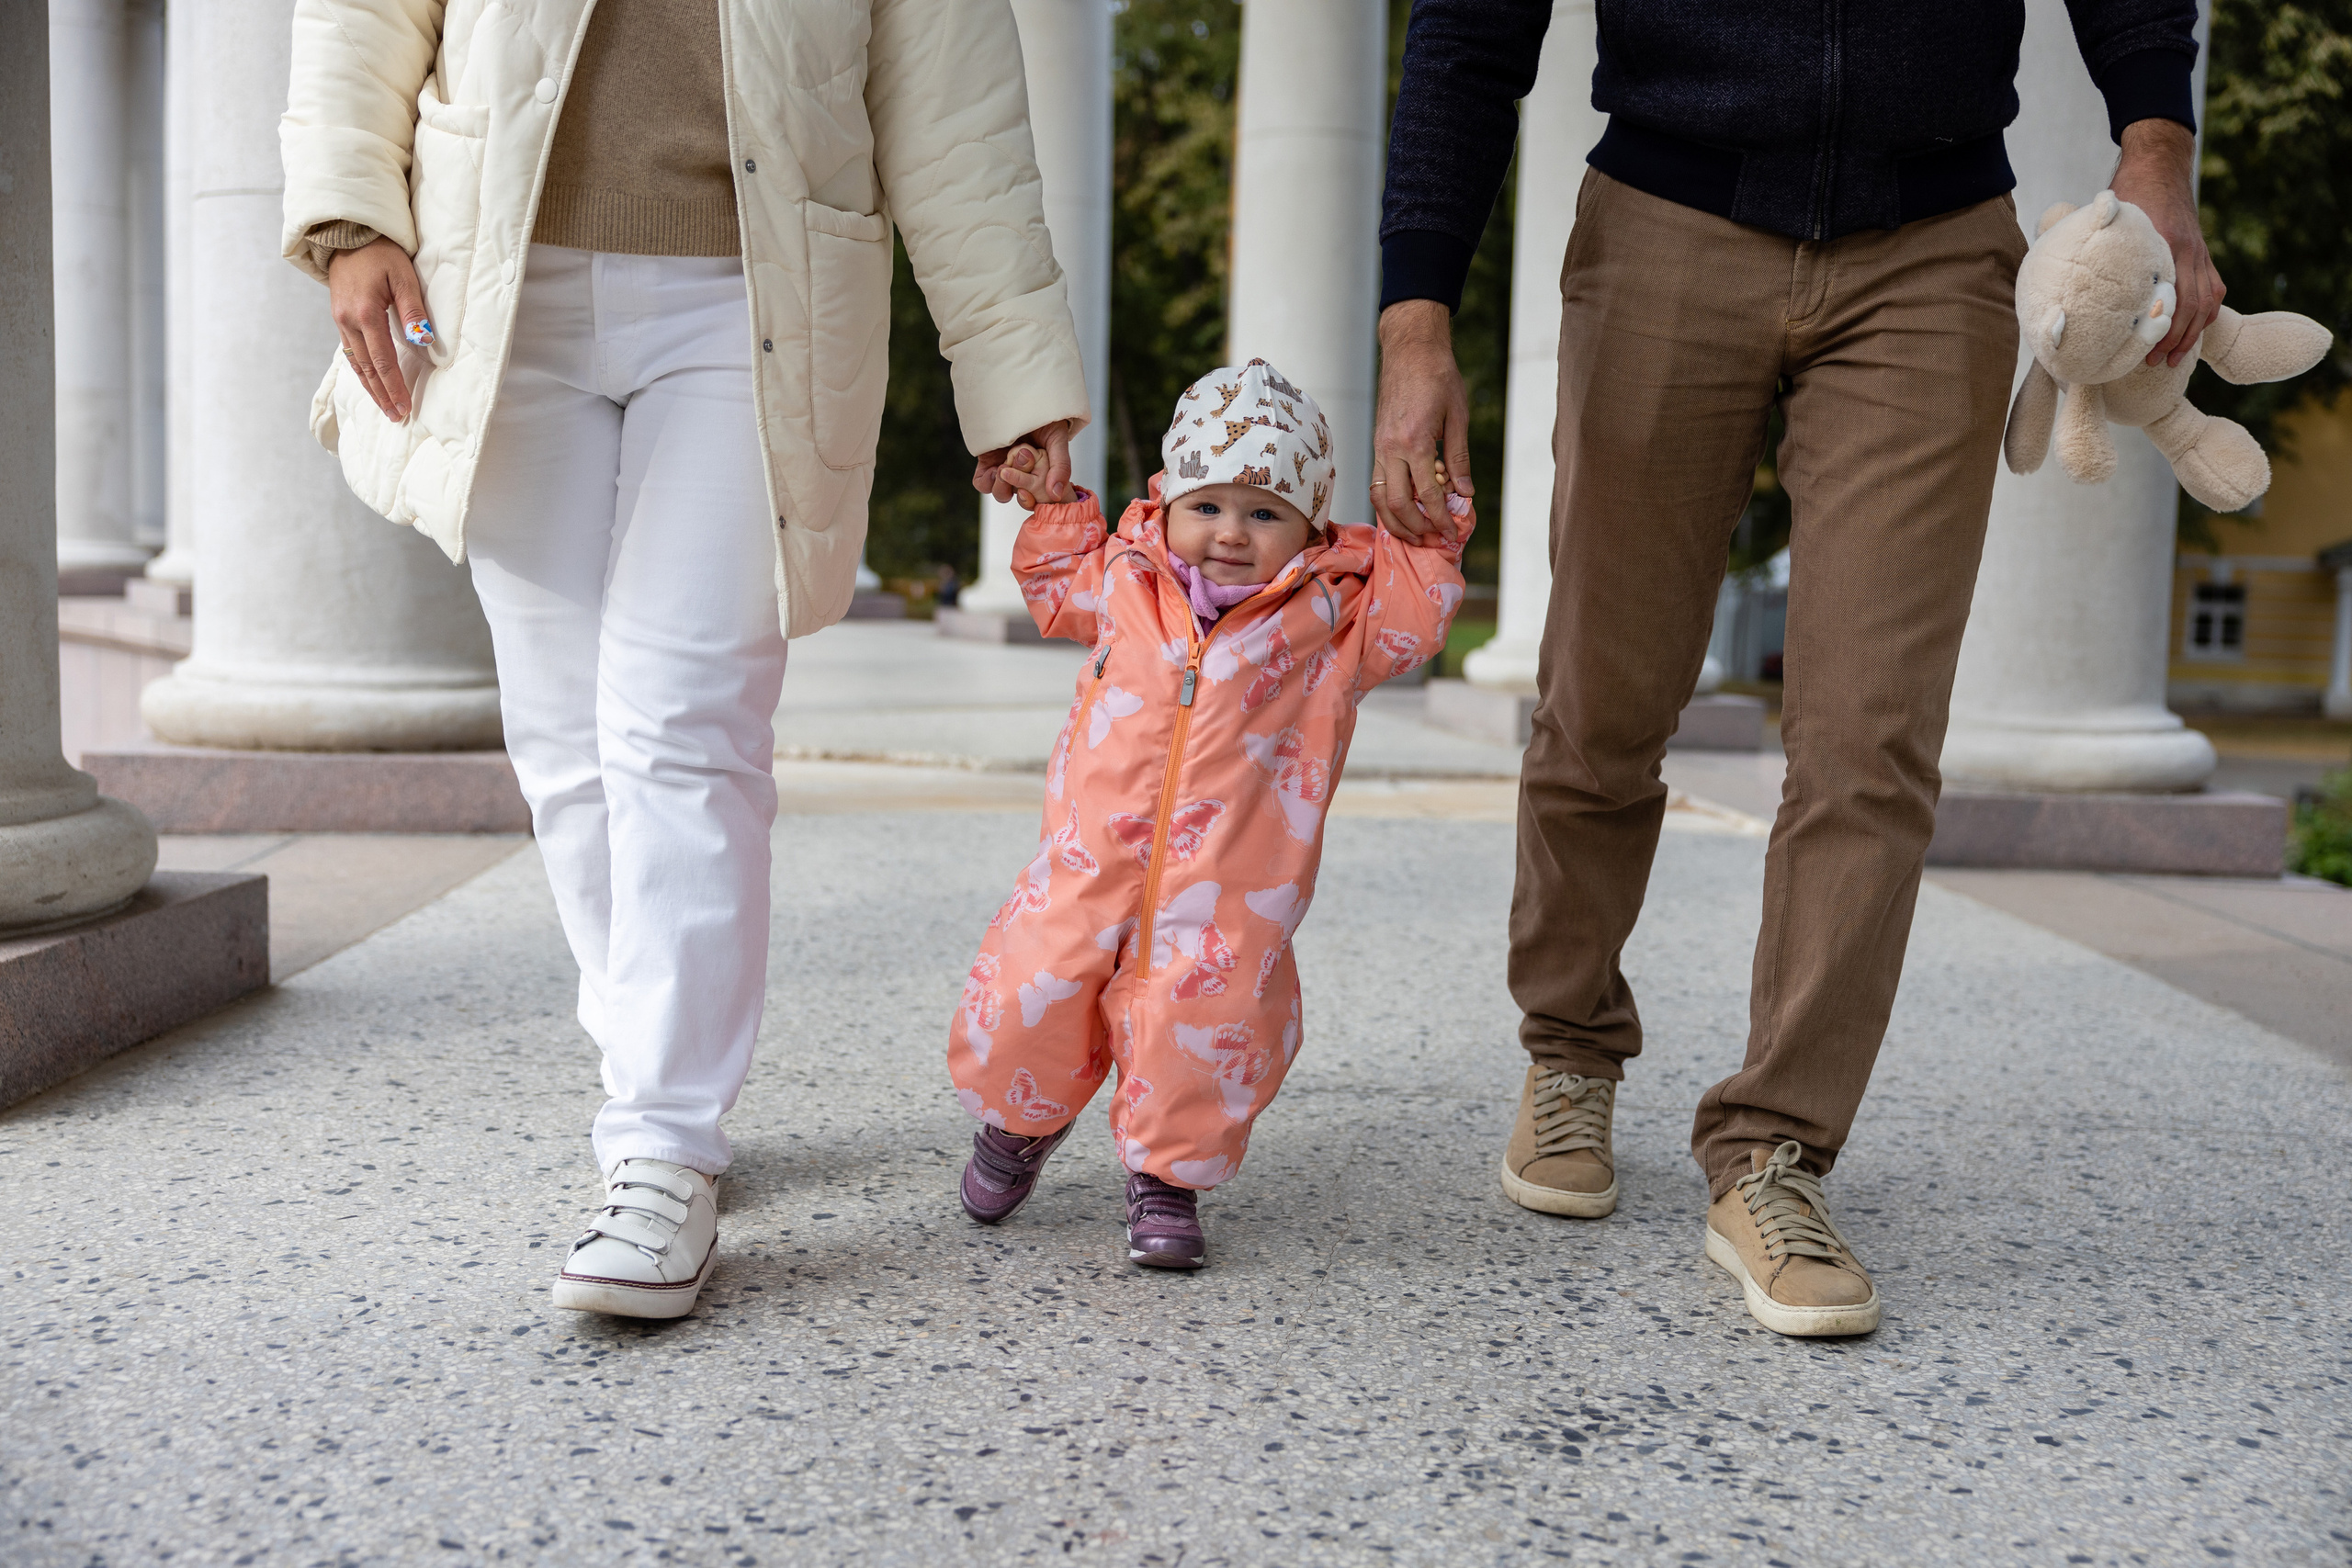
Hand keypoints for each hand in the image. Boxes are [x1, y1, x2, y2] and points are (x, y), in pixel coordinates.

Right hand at [327, 236, 432, 420]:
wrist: (347, 234)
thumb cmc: (380, 252)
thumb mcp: (403, 276)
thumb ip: (413, 309)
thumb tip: (424, 340)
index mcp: (365, 313)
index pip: (382, 360)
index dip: (394, 386)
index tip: (404, 406)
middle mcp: (348, 321)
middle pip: (366, 368)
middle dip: (382, 394)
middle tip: (396, 416)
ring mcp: (340, 320)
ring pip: (355, 363)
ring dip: (370, 387)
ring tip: (384, 407)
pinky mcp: (339, 318)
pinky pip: (349, 351)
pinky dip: (360, 370)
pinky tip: (370, 381)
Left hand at [973, 420, 1074, 504]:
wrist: (1023, 397)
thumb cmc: (1044, 417)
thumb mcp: (1057, 440)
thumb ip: (1061, 466)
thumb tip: (1055, 494)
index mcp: (1040, 472)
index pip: (1037, 498)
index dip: (1034, 499)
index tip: (1033, 488)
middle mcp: (1022, 473)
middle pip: (1017, 497)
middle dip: (1019, 484)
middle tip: (1024, 455)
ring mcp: (1003, 467)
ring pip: (1000, 492)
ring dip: (1003, 486)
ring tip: (1007, 464)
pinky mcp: (986, 461)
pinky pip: (982, 482)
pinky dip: (987, 481)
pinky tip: (996, 467)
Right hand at [1372, 300, 1472, 541]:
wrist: (1410, 349)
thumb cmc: (1439, 376)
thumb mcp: (1459, 416)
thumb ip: (1459, 457)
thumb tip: (1464, 493)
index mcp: (1415, 442)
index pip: (1426, 494)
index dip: (1439, 518)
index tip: (1451, 532)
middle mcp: (1391, 448)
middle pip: (1396, 504)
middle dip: (1415, 528)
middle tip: (1433, 540)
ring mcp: (1380, 447)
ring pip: (1378, 498)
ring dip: (1396, 522)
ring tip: (1415, 535)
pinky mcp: (1377, 444)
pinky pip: (1377, 483)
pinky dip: (1387, 504)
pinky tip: (1402, 512)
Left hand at [2111, 119, 2222, 368]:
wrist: (2159, 164)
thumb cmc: (2127, 193)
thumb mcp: (2106, 216)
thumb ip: (2092, 244)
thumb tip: (2059, 272)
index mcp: (2161, 245)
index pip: (2167, 294)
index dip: (2158, 326)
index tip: (2142, 349)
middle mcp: (2185, 251)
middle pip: (2190, 304)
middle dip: (2174, 338)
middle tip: (2154, 362)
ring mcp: (2198, 252)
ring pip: (2205, 301)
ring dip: (2191, 333)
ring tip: (2173, 359)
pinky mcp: (2203, 253)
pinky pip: (2213, 288)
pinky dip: (2206, 314)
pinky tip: (2194, 333)